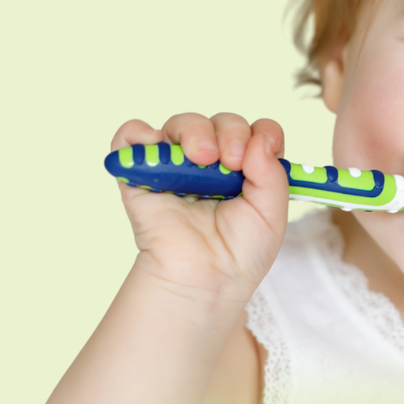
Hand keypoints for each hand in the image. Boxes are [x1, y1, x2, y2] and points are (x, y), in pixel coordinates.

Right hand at [111, 112, 288, 307]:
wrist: (204, 280)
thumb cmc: (239, 254)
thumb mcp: (272, 214)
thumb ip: (273, 174)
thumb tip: (260, 137)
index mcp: (244, 170)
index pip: (254, 132)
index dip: (260, 133)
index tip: (259, 152)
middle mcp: (210, 164)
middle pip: (222, 123)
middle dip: (231, 132)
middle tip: (231, 161)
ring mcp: (176, 168)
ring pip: (181, 124)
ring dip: (194, 130)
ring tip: (201, 158)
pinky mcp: (142, 176)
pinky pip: (130, 138)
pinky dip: (137, 132)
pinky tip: (155, 143)